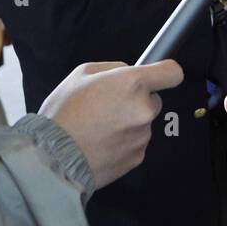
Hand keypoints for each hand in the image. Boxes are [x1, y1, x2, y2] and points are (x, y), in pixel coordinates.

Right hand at [39, 59, 181, 188]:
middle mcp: (144, 110)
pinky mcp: (137, 157)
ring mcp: (142, 136)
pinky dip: (123, 142)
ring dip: (128, 123)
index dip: (165, 73)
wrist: (53, 157)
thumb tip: (128, 71)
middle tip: (108, 106)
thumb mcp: (81, 74)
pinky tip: (102, 142)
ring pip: (142, 123)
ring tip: (99, 127)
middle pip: (154, 100)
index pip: (172, 73)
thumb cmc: (64, 114)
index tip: (159, 76)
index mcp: (132, 84)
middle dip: (136, 101)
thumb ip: (112, 68)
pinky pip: (135, 143)